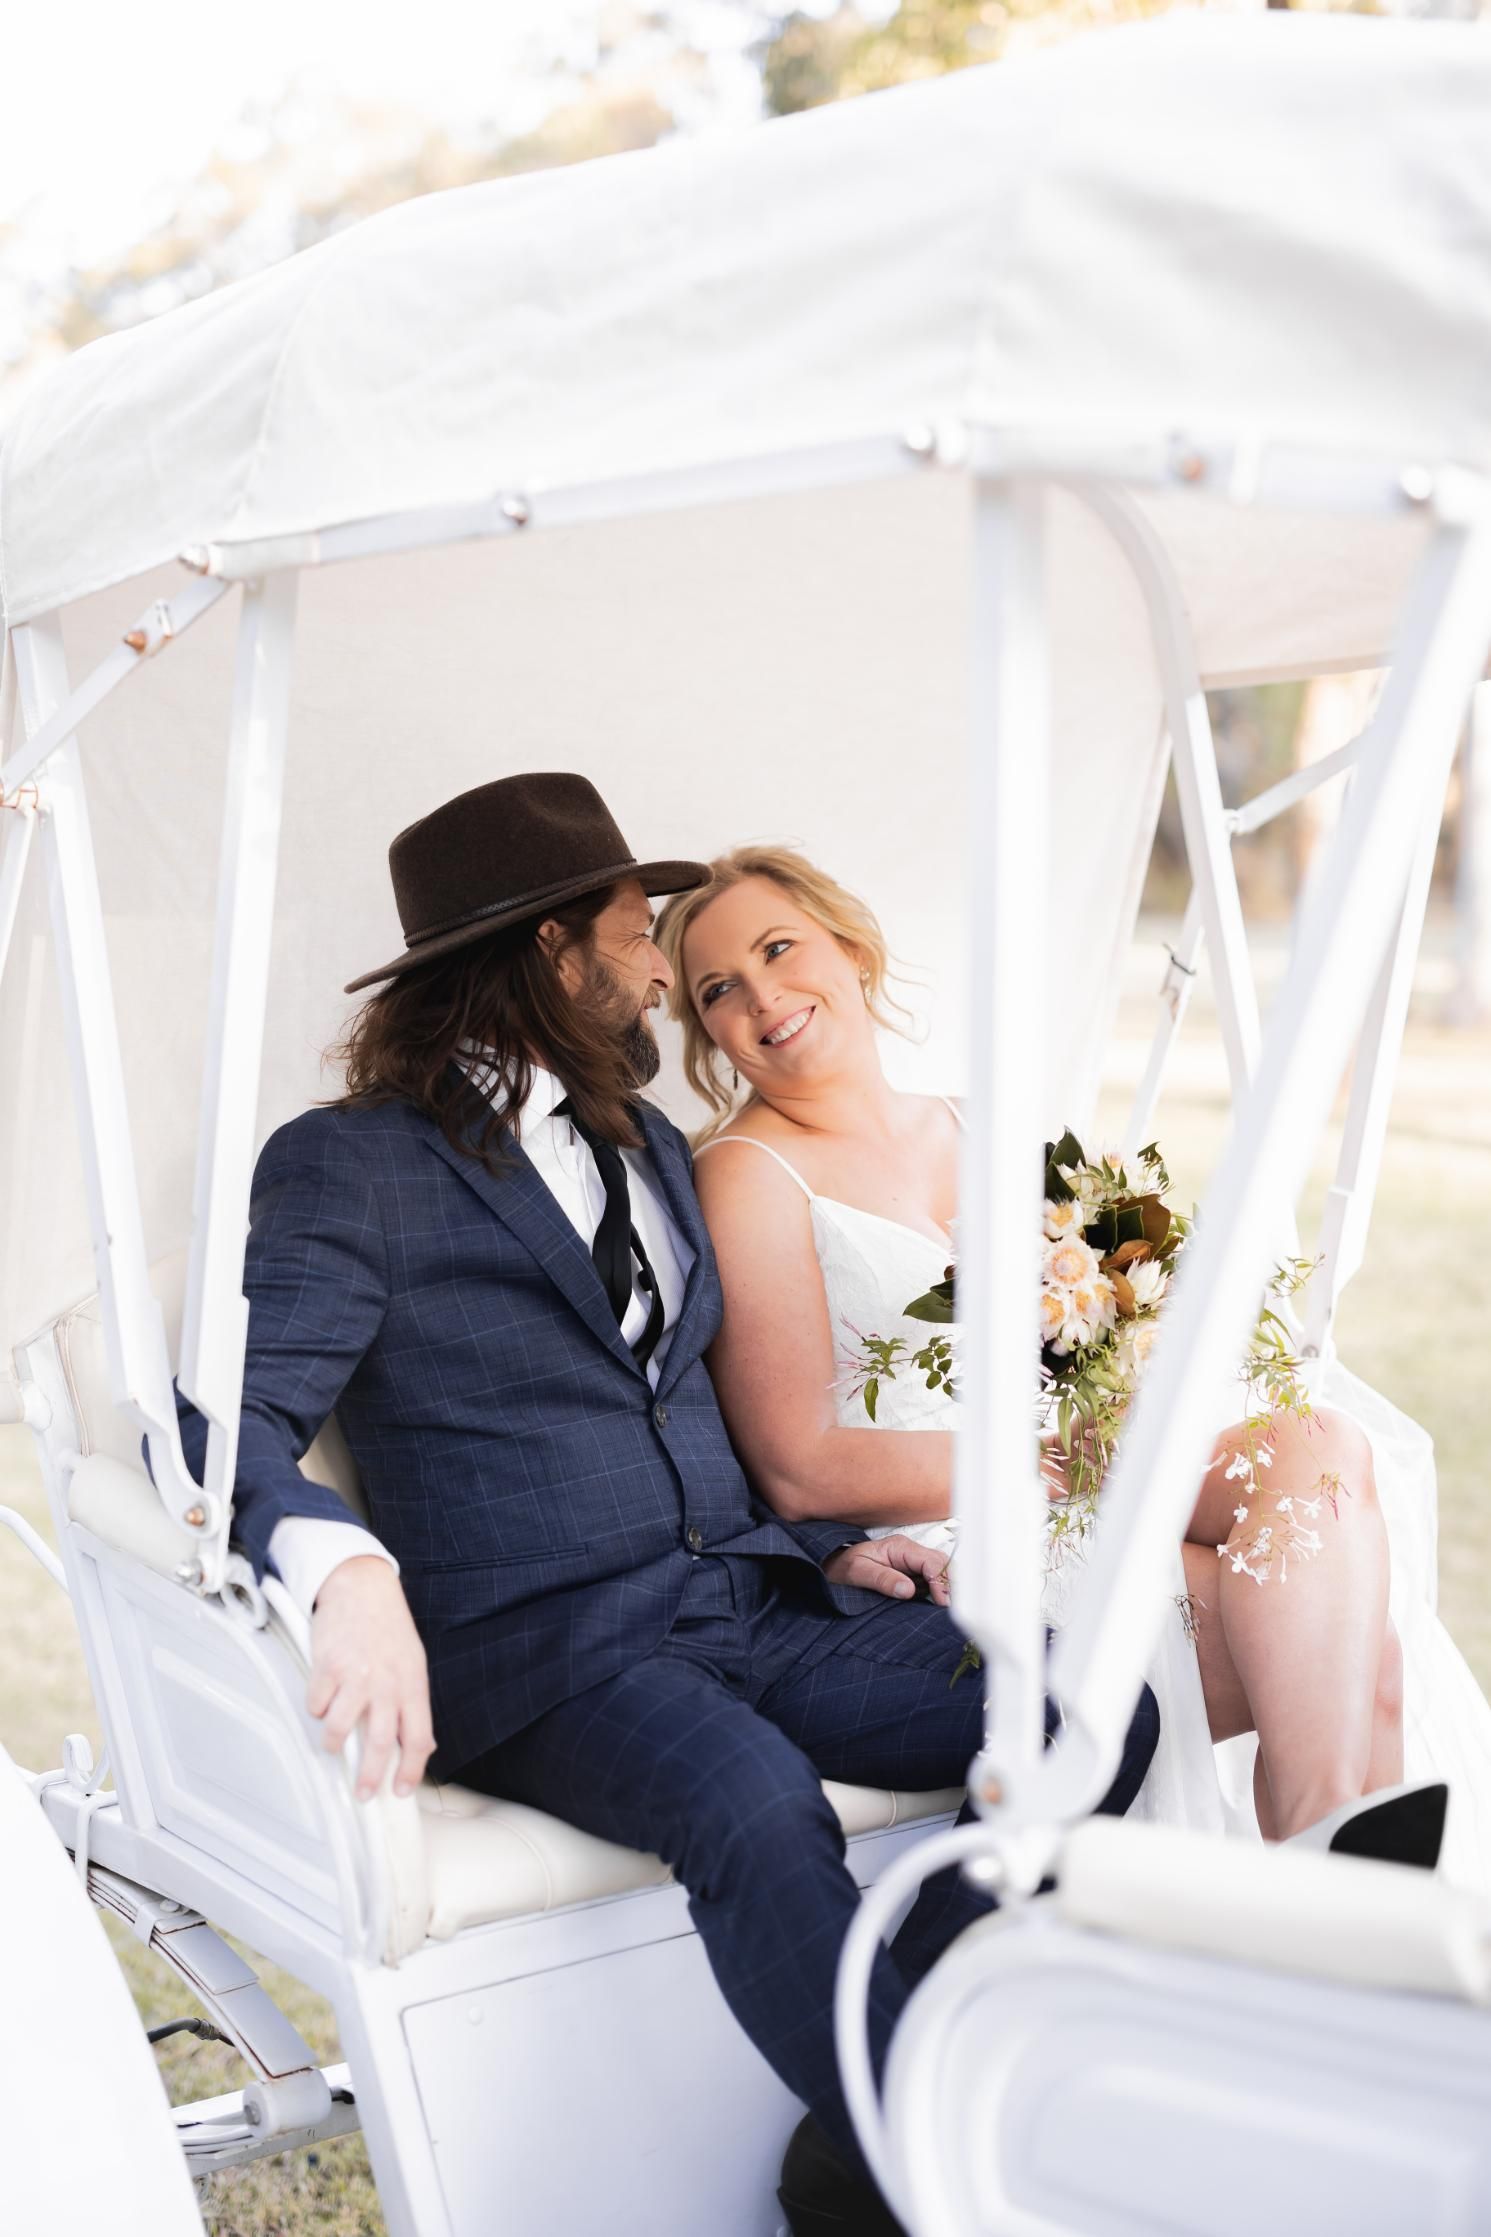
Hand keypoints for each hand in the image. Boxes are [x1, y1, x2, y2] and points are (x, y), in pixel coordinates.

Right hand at [305, 1556, 433, 1800]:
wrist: (362, 1587)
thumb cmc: (387, 1627)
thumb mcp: (412, 1662)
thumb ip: (411, 1701)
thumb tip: (419, 1743)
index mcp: (413, 1683)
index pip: (418, 1738)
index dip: (411, 1770)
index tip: (400, 1790)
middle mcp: (387, 1682)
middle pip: (380, 1743)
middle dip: (370, 1776)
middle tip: (363, 1792)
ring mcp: (356, 1675)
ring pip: (341, 1730)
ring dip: (335, 1743)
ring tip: (335, 1743)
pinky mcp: (328, 1667)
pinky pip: (317, 1705)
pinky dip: (318, 1708)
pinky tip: (324, 1696)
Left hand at [823, 1534, 951, 1606]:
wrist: (835, 1566)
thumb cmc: (844, 1567)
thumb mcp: (858, 1572)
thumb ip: (882, 1579)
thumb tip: (908, 1590)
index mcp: (900, 1547)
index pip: (931, 1561)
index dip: (941, 1580)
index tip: (943, 1602)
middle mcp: (911, 1553)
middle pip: (943, 1565)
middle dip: (951, 1585)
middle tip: (951, 1609)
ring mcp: (914, 1564)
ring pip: (942, 1573)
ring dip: (948, 1590)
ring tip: (949, 1611)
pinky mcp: (914, 1576)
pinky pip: (934, 1582)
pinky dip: (941, 1593)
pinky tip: (941, 1607)